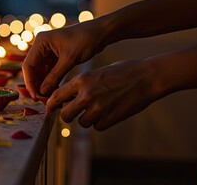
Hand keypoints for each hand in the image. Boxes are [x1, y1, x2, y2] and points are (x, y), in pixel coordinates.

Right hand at [22, 20, 105, 97]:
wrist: (100, 32)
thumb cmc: (85, 40)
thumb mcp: (69, 59)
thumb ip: (55, 76)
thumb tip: (42, 92)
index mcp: (41, 42)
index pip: (29, 65)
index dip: (30, 82)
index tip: (35, 96)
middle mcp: (42, 45)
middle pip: (33, 69)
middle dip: (37, 84)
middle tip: (42, 100)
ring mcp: (49, 51)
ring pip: (41, 71)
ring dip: (44, 84)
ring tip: (48, 97)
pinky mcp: (56, 56)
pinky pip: (50, 70)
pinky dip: (51, 80)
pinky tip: (54, 90)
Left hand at [47, 59, 164, 130]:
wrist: (146, 77)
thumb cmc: (124, 71)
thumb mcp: (98, 72)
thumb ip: (82, 84)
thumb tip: (69, 97)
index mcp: (82, 80)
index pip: (57, 96)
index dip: (51, 104)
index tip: (50, 108)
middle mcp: (87, 95)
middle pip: (66, 115)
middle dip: (68, 116)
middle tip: (73, 113)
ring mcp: (99, 108)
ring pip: (82, 123)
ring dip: (88, 119)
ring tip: (99, 107)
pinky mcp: (110, 118)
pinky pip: (98, 126)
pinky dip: (102, 122)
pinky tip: (110, 111)